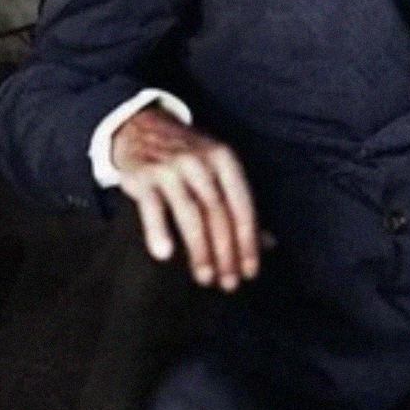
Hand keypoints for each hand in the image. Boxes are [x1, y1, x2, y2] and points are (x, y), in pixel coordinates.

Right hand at [111, 104, 259, 290]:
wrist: (141, 125)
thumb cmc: (188, 156)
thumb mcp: (218, 170)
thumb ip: (239, 205)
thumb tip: (268, 244)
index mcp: (224, 159)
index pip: (242, 205)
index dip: (248, 241)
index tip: (249, 272)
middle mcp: (200, 161)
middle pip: (219, 213)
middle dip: (226, 252)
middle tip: (228, 284)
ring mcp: (170, 167)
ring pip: (191, 213)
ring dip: (199, 249)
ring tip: (205, 277)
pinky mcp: (142, 176)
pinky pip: (152, 206)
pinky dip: (158, 230)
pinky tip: (164, 254)